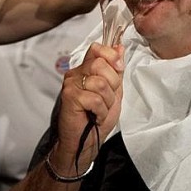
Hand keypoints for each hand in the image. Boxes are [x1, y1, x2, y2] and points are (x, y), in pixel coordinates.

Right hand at [54, 43, 123, 168]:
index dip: (111, 56)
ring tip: (100, 110)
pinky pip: (95, 98)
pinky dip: (100, 111)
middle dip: (112, 84)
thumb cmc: (96, 119)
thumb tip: (120, 48)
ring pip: (100, 83)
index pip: (97, 49)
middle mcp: (76, 74)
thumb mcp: (113, 92)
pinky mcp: (70, 97)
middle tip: (106, 99)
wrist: (84, 142)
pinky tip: (95, 116)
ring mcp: (71, 84)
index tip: (118, 66)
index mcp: (86, 70)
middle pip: (101, 64)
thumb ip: (116, 70)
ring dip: (107, 101)